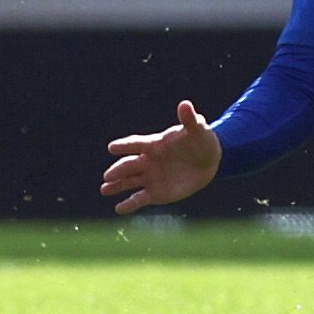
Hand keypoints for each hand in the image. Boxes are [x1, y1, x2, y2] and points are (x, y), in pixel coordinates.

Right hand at [101, 100, 221, 214]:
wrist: (208, 161)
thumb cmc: (200, 141)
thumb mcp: (197, 130)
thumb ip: (189, 120)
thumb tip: (185, 104)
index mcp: (155, 144)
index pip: (137, 144)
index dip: (125, 145)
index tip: (112, 147)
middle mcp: (148, 161)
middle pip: (129, 165)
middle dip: (118, 170)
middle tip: (107, 176)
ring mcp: (150, 177)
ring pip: (129, 182)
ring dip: (116, 186)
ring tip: (105, 189)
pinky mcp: (155, 193)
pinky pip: (139, 199)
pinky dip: (129, 204)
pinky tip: (119, 209)